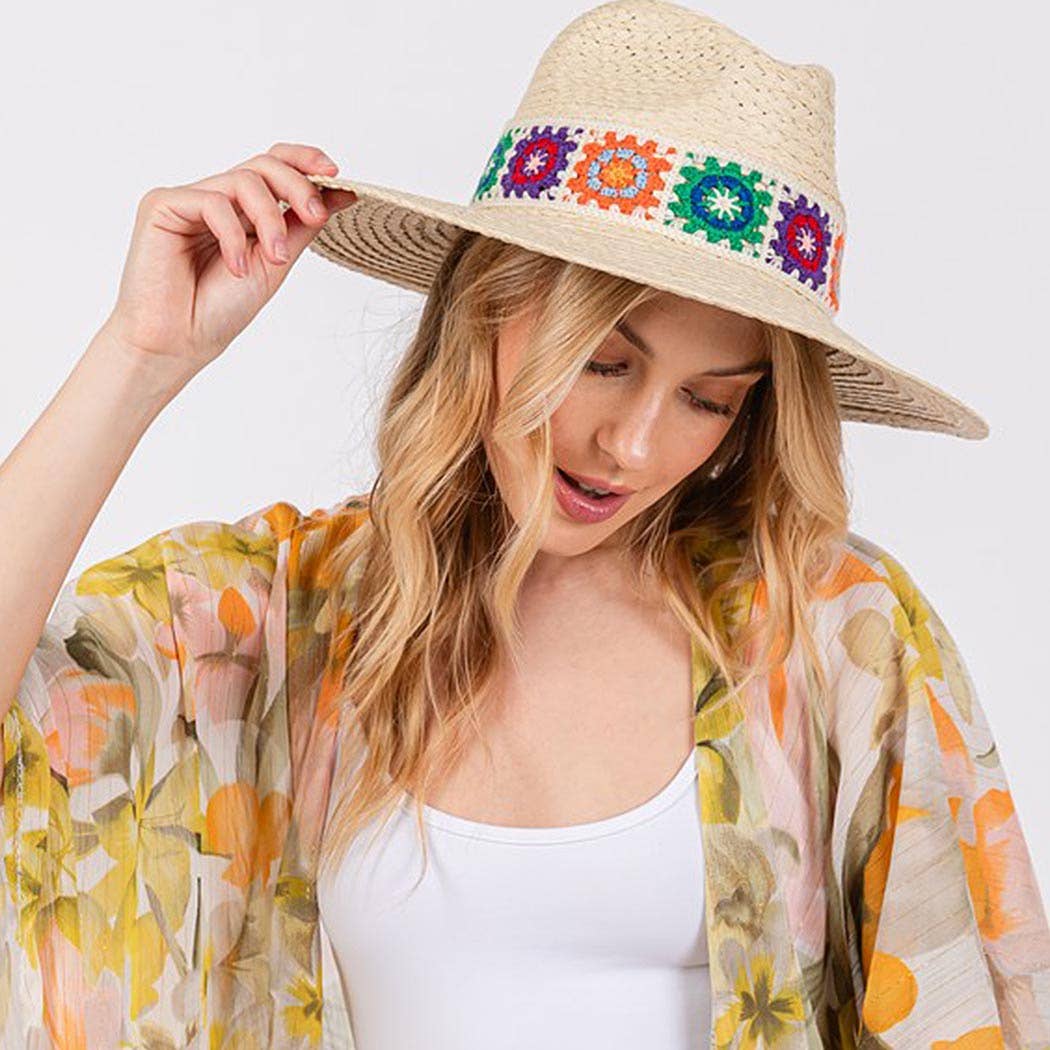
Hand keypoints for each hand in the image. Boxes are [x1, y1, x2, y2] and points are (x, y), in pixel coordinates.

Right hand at [100, 142, 357, 385]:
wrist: (181, 341)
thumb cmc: (221, 308)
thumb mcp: (276, 262)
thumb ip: (302, 226)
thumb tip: (342, 194)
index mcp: (243, 211)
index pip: (273, 166)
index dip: (304, 161)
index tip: (335, 173)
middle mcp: (217, 199)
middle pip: (263, 165)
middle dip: (297, 187)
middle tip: (316, 216)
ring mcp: (189, 200)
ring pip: (244, 181)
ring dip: (270, 219)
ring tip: (275, 259)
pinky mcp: (162, 205)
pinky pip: (212, 202)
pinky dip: (233, 236)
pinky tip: (236, 268)